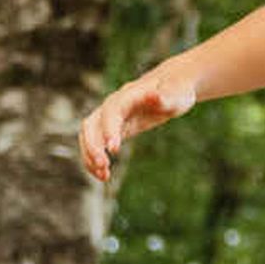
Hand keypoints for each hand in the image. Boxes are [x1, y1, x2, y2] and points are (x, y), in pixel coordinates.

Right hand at [77, 68, 193, 181]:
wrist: (170, 87)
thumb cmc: (176, 91)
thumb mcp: (176, 94)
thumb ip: (165, 97)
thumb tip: (155, 96)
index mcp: (127, 96)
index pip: (112, 112)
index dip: (110, 129)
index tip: (114, 150)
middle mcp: (113, 106)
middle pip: (91, 124)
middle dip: (93, 146)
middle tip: (103, 166)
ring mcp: (109, 117)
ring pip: (88, 135)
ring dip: (90, 155)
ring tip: (104, 176)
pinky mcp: (112, 129)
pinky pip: (96, 143)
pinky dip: (95, 159)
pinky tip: (103, 176)